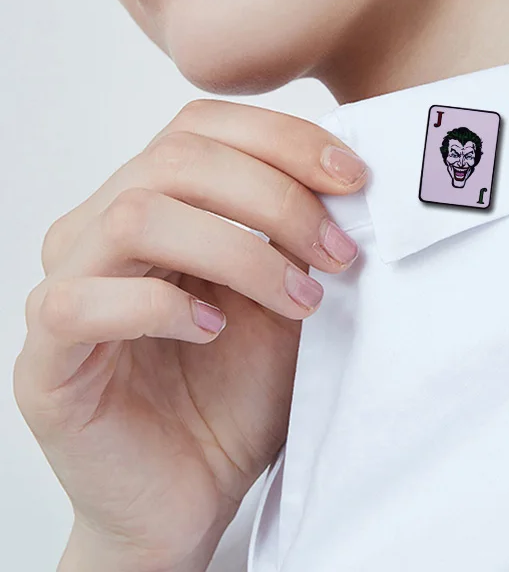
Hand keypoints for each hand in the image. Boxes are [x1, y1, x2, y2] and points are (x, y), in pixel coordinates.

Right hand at [13, 99, 367, 570]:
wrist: (194, 493)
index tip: (352, 177)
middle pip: (176, 159)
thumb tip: (343, 178)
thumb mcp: (286, 295)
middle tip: (339, 252)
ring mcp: (65, 288)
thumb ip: (297, 235)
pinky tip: (214, 331)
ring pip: (137, 216)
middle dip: (276, 197)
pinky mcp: (45, 361)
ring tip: (299, 299)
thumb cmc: (239, 392)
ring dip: (238, 253)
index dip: (281, 138)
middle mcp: (99, 230)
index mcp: (154, 203)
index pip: (201, 127)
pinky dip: (161, 307)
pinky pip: (82, 302)